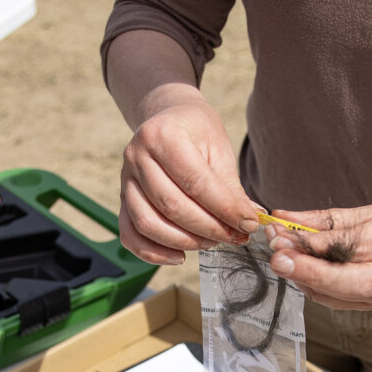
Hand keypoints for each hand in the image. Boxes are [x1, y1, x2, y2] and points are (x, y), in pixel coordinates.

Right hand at [118, 99, 260, 264]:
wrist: (167, 116)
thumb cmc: (196, 132)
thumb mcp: (218, 149)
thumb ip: (230, 188)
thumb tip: (249, 222)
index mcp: (164, 136)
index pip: (196, 182)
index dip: (225, 209)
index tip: (249, 224)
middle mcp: (137, 156)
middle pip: (172, 206)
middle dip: (209, 228)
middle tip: (234, 236)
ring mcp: (125, 179)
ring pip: (149, 224)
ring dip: (184, 241)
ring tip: (211, 241)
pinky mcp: (122, 199)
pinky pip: (130, 235)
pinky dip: (153, 253)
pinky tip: (180, 255)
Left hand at [264, 203, 371, 309]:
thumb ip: (333, 219)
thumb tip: (287, 218)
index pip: (355, 246)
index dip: (317, 245)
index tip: (285, 235)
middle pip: (349, 281)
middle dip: (309, 271)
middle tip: (278, 259)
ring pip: (340, 296)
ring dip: (305, 280)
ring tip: (280, 260)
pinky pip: (340, 302)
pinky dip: (315, 288)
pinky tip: (298, 271)